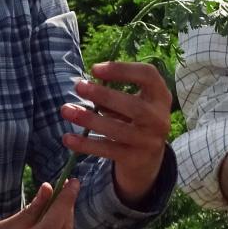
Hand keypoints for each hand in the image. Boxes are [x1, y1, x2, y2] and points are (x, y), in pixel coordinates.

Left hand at [60, 61, 171, 204]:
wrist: (147, 159)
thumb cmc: (134, 120)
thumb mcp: (132, 103)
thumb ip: (113, 94)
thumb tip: (85, 86)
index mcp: (160, 96)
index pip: (148, 76)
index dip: (122, 69)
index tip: (95, 69)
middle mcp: (159, 118)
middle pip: (134, 106)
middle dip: (104, 95)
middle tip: (78, 86)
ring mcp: (149, 141)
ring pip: (118, 130)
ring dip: (90, 119)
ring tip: (66, 110)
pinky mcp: (135, 159)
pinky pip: (108, 150)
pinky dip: (86, 144)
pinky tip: (68, 138)